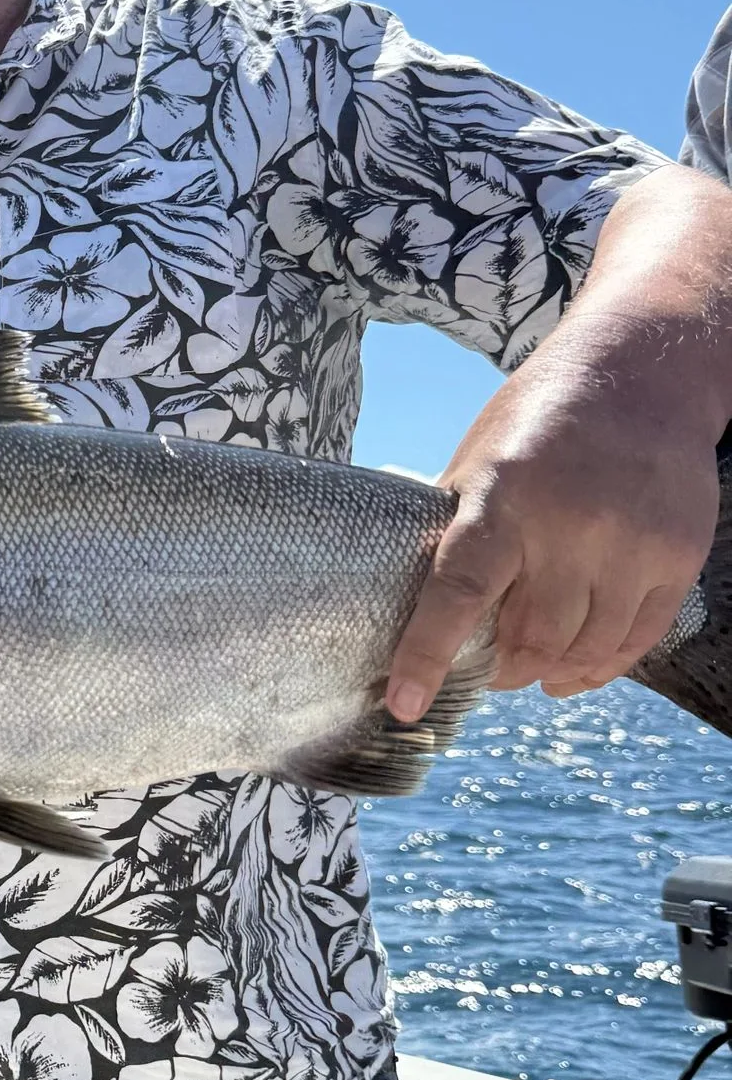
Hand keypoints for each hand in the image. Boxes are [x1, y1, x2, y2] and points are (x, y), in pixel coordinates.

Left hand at [385, 350, 721, 723]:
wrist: (640, 376)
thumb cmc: (540, 419)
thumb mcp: (479, 459)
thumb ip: (457, 527)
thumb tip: (414, 601)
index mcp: (503, 499)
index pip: (456, 593)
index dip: (426, 656)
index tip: (402, 704)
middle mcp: (571, 526)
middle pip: (531, 638)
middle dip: (501, 670)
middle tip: (488, 674)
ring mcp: (631, 544)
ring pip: (586, 649)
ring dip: (551, 673)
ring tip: (531, 674)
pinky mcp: (676, 556)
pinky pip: (637, 639)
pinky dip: (602, 667)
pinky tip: (578, 672)